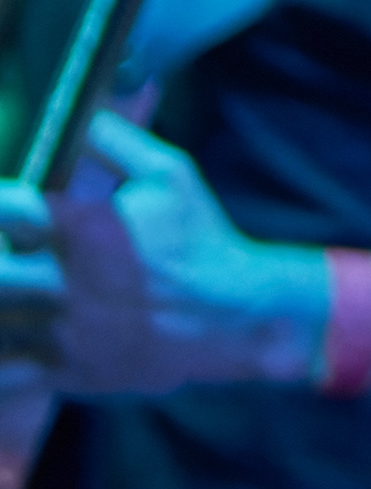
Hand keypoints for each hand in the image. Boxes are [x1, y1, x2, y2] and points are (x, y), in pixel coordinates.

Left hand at [7, 113, 324, 395]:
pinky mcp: (64, 372)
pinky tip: (13, 326)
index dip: (1, 202)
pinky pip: (5, 373)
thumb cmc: (198, 238)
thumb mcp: (170, 172)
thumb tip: (81, 115)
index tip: (7, 202)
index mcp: (82, 231)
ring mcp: (60, 334)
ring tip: (14, 283)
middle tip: (9, 248)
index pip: (8, 209)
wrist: (230, 315)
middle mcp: (62, 285)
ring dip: (0, 299)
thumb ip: (117, 139)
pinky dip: (1, 351)